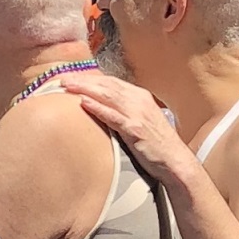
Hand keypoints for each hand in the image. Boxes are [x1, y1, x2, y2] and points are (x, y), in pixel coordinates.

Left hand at [60, 74, 195, 182]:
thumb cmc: (157, 144)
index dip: (91, 79)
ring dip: (85, 89)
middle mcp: (139, 101)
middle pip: (107, 85)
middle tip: (62, 79)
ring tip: (67, 86)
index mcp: (140, 96)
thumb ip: (125, 111)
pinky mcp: (135, 129)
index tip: (73, 78)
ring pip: (107, 96)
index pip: (112, 82)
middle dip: (84, 81)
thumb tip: (104, 108)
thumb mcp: (142, 121)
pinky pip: (113, 116)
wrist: (176, 161)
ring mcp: (137, 114)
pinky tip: (84, 102)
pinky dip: (98, 108)